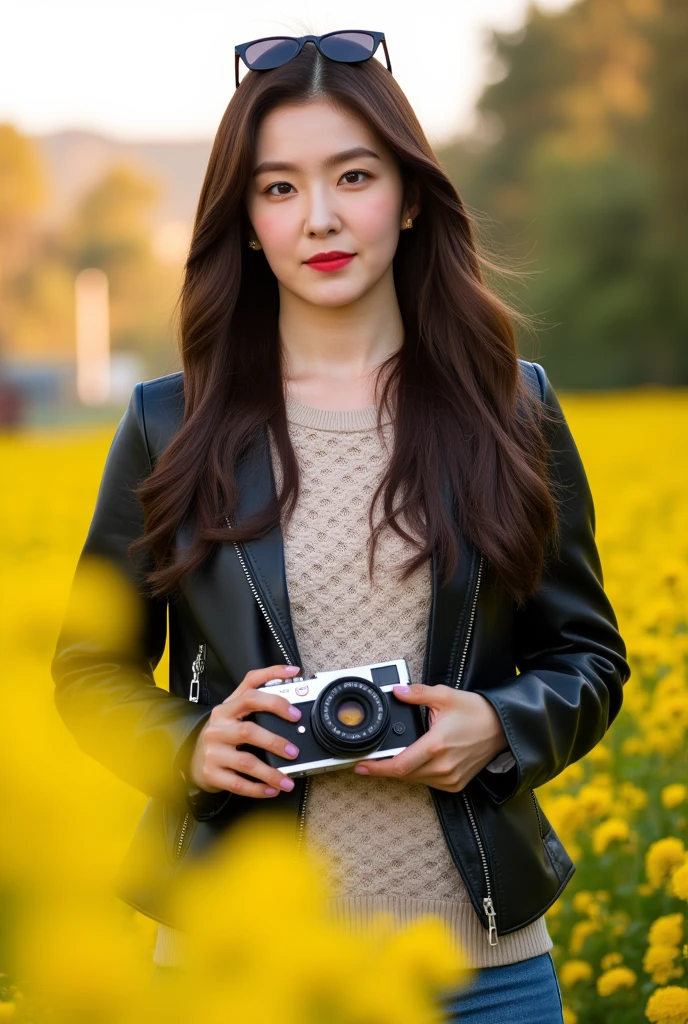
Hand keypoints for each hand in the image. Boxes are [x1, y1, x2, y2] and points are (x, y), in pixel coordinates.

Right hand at [188, 664, 304, 798]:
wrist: (192, 756)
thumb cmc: (223, 731)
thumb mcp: (234, 708)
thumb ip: (258, 692)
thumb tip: (290, 674)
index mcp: (227, 708)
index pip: (249, 694)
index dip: (274, 700)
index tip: (295, 709)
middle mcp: (219, 728)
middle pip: (249, 731)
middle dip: (275, 741)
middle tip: (294, 750)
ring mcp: (214, 752)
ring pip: (246, 761)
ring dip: (270, 772)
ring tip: (287, 780)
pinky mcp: (212, 773)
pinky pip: (238, 783)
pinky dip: (257, 788)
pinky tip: (271, 790)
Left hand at [351, 683, 508, 792]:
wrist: (502, 728)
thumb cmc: (476, 712)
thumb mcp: (445, 696)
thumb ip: (417, 694)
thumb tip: (396, 691)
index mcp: (435, 746)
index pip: (398, 765)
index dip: (376, 768)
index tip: (360, 766)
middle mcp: (442, 767)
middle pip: (403, 774)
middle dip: (385, 768)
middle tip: (370, 760)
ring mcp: (450, 778)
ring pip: (415, 779)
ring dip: (401, 771)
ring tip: (392, 758)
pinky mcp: (456, 784)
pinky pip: (428, 782)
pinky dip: (418, 774)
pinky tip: (415, 761)